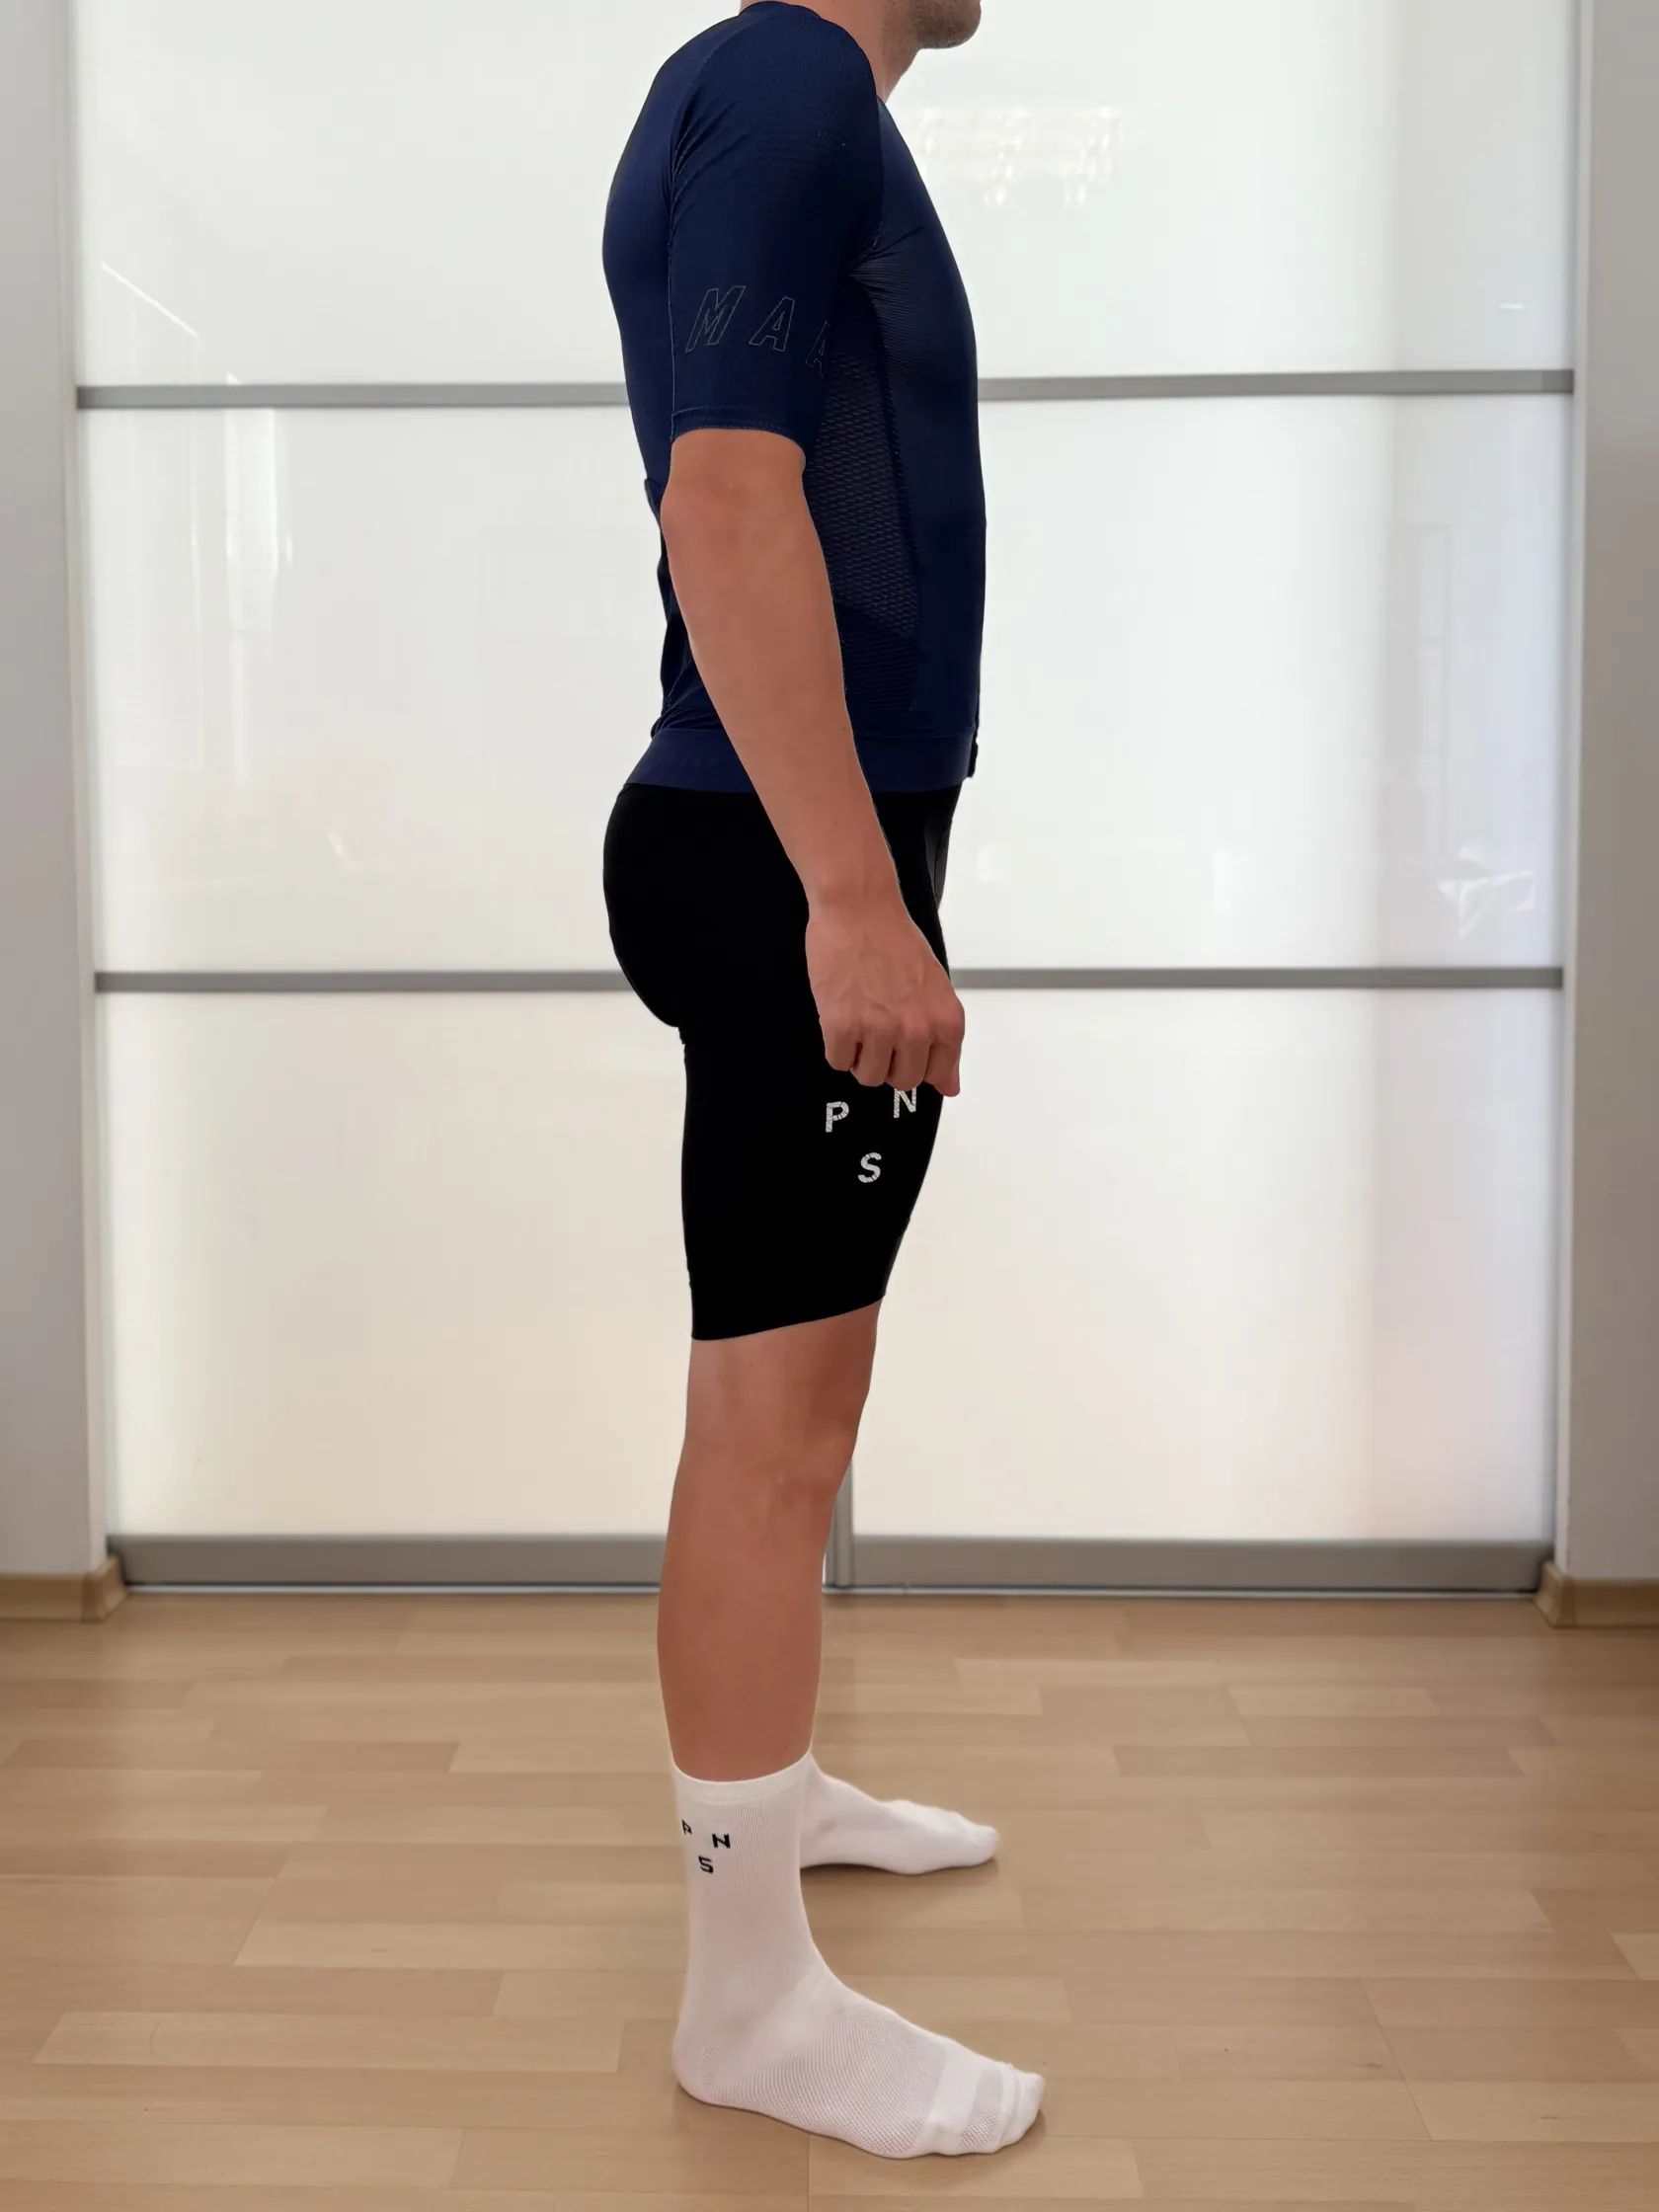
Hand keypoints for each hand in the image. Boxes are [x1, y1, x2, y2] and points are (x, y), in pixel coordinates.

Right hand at [806, 891, 965, 1095]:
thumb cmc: (895, 939)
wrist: (859, 907)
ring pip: (868, 1076)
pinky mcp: (842, 1027)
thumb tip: (949, 1087)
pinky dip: (837, 1045)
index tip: (906, 1049)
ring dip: (861, 1055)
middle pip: (902, 1081)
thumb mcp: (936, 989)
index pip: (937, 1076)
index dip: (917, 1062)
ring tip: (859, 1021)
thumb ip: (944, 1039)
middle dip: (888, 1062)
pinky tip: (842, 1016)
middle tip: (879, 1029)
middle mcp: (917, 1030)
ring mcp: (879, 1031)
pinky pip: (839, 1061)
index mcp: (946, 1022)